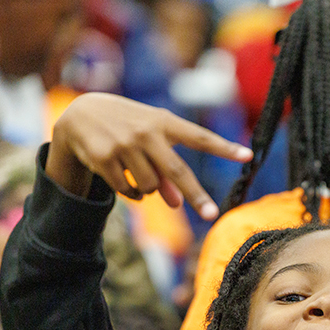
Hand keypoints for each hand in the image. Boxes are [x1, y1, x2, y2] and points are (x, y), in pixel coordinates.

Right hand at [46, 93, 252, 219]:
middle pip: (177, 171)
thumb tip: (178, 203)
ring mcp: (124, 145)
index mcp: (164, 122)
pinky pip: (129, 191)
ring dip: (150, 190)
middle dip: (196, 196)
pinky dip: (132, 193)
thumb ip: (166, 170)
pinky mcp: (104, 158)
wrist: (81, 114)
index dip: (225, 147)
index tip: (249, 155)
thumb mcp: (150, 141)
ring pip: (150, 187)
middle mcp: (146, 132)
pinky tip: (123, 178)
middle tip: (212, 215)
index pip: (200, 137)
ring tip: (139, 173)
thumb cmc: (128, 127)